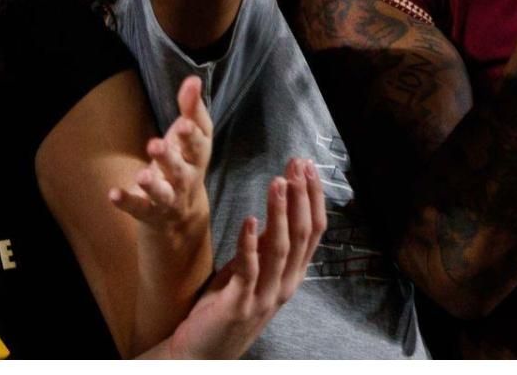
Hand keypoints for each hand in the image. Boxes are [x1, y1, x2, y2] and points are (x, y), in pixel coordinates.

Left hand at [109, 76, 212, 236]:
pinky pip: (139, 208)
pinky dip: (127, 201)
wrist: (182, 214)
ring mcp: (169, 198)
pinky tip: (113, 193)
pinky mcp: (150, 212)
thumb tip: (193, 79)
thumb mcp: (190, 137)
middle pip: (180, 170)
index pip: (199, 145)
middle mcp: (186, 179)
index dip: (193, 135)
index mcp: (197, 158)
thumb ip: (191, 109)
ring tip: (142, 176)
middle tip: (154, 144)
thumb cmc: (185, 162)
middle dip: (169, 158)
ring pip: (163, 194)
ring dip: (152, 185)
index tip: (185, 122)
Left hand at [155, 158, 326, 358]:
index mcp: (293, 274)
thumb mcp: (253, 270)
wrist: (202, 351)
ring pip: (281, 248)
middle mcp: (287, 285)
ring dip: (281, 212)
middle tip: (297, 165)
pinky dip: (250, 243)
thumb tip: (280, 206)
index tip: (306, 166)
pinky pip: (249, 269)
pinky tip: (250, 220)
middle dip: (302, 196)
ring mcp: (266, 296)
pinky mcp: (240, 304)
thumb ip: (268, 245)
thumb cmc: (227, 307)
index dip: (313, 196)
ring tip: (277, 182)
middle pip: (304, 234)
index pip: (315, 229)